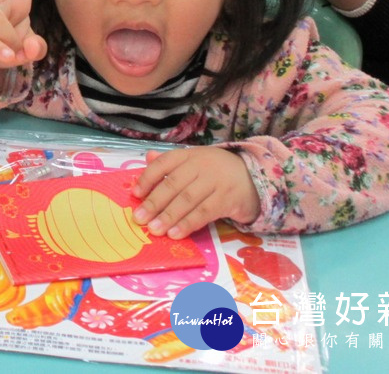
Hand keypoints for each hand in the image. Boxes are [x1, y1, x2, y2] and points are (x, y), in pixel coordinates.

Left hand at [131, 147, 259, 238]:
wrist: (254, 176)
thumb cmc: (216, 171)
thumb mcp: (194, 162)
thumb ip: (170, 163)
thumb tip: (148, 158)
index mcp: (189, 155)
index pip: (164, 163)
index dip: (148, 178)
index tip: (135, 194)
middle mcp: (201, 165)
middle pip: (174, 184)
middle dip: (154, 202)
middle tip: (139, 218)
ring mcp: (216, 182)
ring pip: (188, 200)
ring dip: (169, 216)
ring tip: (154, 229)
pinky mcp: (227, 199)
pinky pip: (204, 213)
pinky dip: (188, 224)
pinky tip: (175, 234)